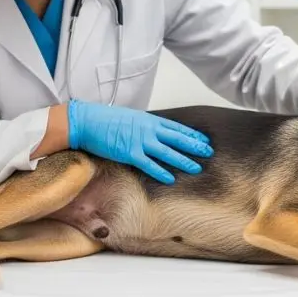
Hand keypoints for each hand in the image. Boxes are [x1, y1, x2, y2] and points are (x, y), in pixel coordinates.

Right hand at [67, 100, 213, 183]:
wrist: (88, 120)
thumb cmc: (107, 119)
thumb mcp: (131, 118)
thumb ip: (145, 125)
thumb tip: (154, 132)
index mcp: (150, 120)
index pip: (177, 128)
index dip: (192, 134)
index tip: (205, 140)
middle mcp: (149, 129)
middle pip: (177, 139)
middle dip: (195, 146)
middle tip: (209, 152)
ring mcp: (140, 141)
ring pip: (168, 153)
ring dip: (184, 161)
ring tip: (197, 168)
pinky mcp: (130, 153)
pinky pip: (149, 165)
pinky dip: (161, 172)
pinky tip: (171, 179)